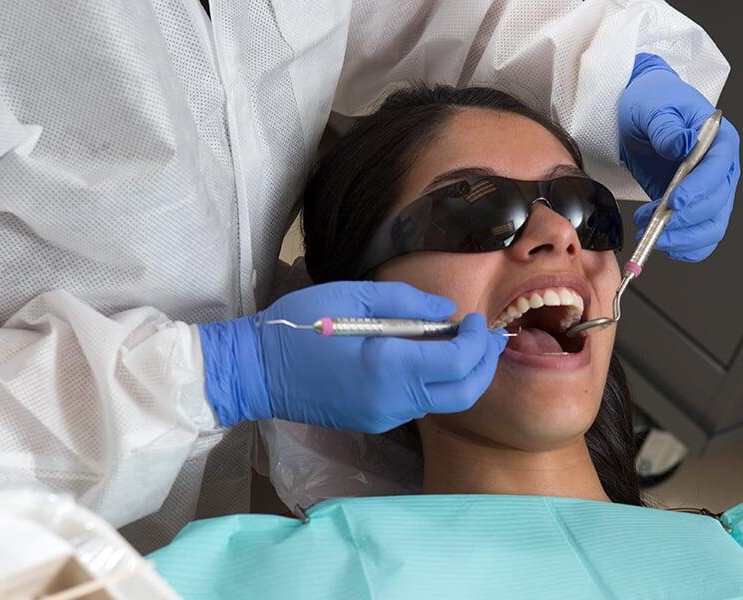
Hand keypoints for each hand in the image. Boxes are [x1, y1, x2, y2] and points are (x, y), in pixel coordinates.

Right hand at [197, 281, 506, 431]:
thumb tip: (447, 313)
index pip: (457, 362)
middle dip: (484, 364)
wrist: (255, 371)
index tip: (475, 318)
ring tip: (459, 343)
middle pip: (463, 393)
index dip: (477, 339)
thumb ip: (405, 302)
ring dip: (462, 375)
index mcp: (389, 368)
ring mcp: (384, 418)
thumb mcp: (350, 297)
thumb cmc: (298, 324)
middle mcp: (393, 402)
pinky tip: (427, 359)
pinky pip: (418, 405)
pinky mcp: (374, 422)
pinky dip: (435, 384)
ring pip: (443, 403)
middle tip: (487, 337)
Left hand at [619, 53, 740, 261]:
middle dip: (685, 220)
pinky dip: (682, 246)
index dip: (699, 190)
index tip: (674, 202)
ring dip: (681, 238)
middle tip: (654, 223)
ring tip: (649, 231)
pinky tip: (659, 241)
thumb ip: (667, 127)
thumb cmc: (652, 104)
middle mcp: (721, 170)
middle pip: (717, 205)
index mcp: (720, 141)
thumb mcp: (653, 107)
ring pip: (710, 227)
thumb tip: (682, 144)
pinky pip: (698, 237)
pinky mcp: (692, 207)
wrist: (640, 114)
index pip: (719, 170)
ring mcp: (708, 191)